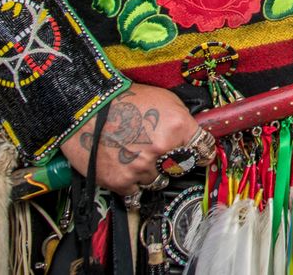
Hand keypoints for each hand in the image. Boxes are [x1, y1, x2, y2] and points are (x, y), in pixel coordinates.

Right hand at [59, 83, 198, 195]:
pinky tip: (126, 169)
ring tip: (138, 157)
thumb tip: (194, 135)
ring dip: (152, 173)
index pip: (205, 150)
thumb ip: (182, 120)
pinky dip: (132, 184)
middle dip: (175, 162)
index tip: (201, 156)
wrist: (87, 107)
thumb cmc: (125, 99)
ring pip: (159, 182)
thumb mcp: (165, 99)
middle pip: (182, 168)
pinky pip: (136, 193)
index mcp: (178, 127)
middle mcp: (163, 150)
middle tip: (161, 153)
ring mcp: (142, 168)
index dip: (203, 153)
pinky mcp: (121, 181)